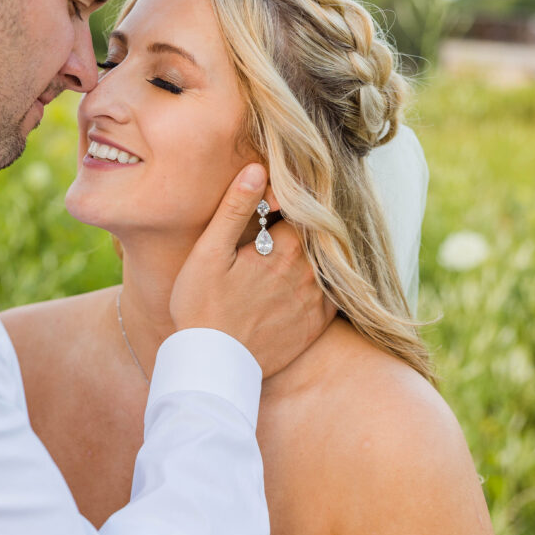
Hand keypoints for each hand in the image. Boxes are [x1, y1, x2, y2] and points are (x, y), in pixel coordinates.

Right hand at [170, 163, 334, 377]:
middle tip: (273, 229)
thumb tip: (257, 168)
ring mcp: (316, 301)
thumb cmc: (201, 305)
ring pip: (325, 263)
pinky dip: (322, 282)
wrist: (213, 366)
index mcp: (286, 249)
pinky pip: (332, 294)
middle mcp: (310, 273)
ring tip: (282, 255)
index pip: (301, 210)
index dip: (286, 203)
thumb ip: (235, 208)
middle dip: (299, 226)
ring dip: (310, 253)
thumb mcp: (209, 252)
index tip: (269, 205)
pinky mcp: (316, 325)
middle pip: (315, 235)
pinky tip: (299, 281)